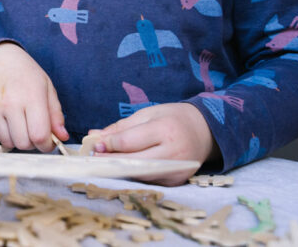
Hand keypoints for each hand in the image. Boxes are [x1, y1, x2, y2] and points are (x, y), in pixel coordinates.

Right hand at [0, 42, 66, 151]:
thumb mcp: (47, 88)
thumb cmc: (25, 72)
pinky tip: (5, 120)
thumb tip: (62, 137)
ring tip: (18, 125)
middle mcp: (9, 103)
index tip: (47, 142)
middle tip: (32, 132)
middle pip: (23, 143)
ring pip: (6, 142)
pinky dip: (0, 133)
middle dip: (31, 143)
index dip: (46, 145)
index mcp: (31, 97)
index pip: (39, 136)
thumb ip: (56, 115)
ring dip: (15, 139)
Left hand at [86, 102, 215, 185]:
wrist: (204, 131)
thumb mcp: (147, 114)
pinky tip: (124, 167)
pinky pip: (149, 179)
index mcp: (165, 130)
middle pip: (133, 162)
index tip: (94, 145)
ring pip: (139, 174)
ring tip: (105, 161)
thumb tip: (95, 137)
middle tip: (93, 157)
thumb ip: (121, 127)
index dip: (108, 145)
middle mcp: (173, 153)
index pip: (129, 142)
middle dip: (110, 160)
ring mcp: (176, 170)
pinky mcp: (176, 181)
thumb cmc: (172, 118)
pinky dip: (134, 173)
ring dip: (120, 168)